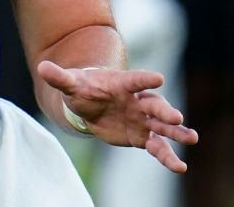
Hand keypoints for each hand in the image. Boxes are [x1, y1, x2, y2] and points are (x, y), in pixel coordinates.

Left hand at [36, 61, 197, 172]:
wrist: (91, 103)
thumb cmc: (83, 89)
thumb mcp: (70, 84)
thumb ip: (59, 77)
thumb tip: (41, 67)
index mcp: (122, 84)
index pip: (135, 80)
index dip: (145, 79)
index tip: (159, 78)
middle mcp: (137, 100)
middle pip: (154, 104)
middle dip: (165, 111)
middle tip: (177, 118)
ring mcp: (142, 119)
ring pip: (162, 126)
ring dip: (176, 132)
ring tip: (192, 138)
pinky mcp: (142, 136)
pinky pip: (157, 147)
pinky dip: (167, 156)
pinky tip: (180, 167)